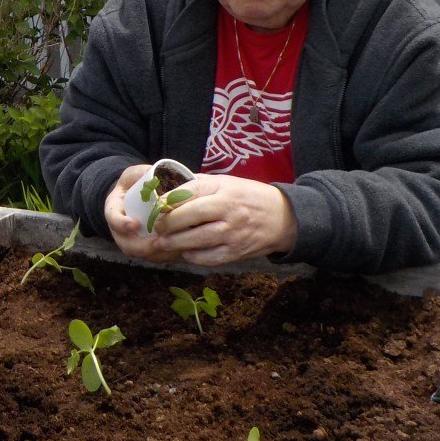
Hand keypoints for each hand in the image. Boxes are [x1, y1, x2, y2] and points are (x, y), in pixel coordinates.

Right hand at [104, 163, 182, 262]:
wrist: (135, 193)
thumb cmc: (137, 182)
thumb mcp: (137, 173)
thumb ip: (144, 173)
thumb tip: (160, 177)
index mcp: (114, 208)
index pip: (113, 218)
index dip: (121, 224)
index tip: (135, 224)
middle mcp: (119, 229)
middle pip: (126, 244)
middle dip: (143, 246)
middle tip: (160, 242)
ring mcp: (131, 240)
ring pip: (140, 254)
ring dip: (156, 253)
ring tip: (173, 247)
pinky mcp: (145, 247)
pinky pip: (153, 256)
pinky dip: (165, 255)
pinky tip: (179, 248)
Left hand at [151, 174, 296, 265]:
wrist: (283, 217)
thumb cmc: (249, 197)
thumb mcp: (227, 182)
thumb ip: (200, 185)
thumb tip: (169, 188)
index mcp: (224, 189)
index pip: (190, 192)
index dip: (168, 200)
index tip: (156, 207)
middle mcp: (228, 210)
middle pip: (191, 216)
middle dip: (168, 223)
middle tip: (157, 227)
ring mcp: (233, 232)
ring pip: (198, 239)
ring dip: (176, 243)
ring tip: (162, 243)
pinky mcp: (238, 251)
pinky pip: (211, 258)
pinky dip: (195, 257)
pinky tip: (186, 253)